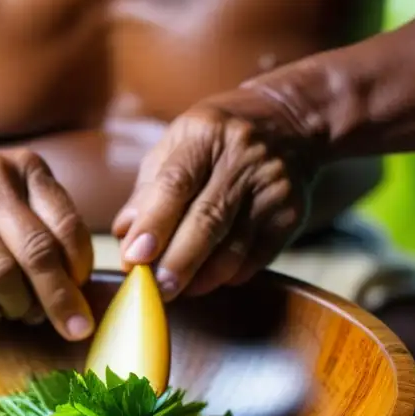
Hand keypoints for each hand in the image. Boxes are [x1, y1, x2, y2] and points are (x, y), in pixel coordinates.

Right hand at [0, 146, 95, 340]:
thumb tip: (78, 291)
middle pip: (37, 255)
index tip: (83, 297)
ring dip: (14, 308)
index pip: (67, 227)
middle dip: (60, 302)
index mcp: (20, 166)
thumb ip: (43, 225)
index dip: (80, 271)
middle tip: (74, 329)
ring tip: (13, 310)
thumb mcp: (7, 189)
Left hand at [112, 90, 314, 299]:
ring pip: (233, 248)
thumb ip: (147, 190)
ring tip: (175, 290)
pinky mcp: (291, 215)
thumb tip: (123, 235)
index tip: (133, 257)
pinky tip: (207, 277)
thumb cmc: (217, 140)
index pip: (176, 183)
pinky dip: (226, 276)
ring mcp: (272, 188)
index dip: (153, 224)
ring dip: (200, 277)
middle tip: (153, 291)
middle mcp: (243, 158)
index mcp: (206, 134)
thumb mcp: (176, 145)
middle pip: (207, 220)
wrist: (290, 124)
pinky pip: (255, 260)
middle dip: (176, 262)